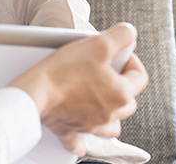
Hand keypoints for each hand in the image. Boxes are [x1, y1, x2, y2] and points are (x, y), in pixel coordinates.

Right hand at [9, 23, 148, 154]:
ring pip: (112, 125)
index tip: (119, 55)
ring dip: (110, 114)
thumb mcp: (97, 44)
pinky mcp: (72, 130)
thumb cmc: (63, 71)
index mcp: (121, 93)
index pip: (140, 76)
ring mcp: (91, 125)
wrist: (35, 91)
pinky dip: (82, 139)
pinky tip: (80, 133)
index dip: (131, 61)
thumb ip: (121, 36)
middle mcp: (110, 113)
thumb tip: (130, 33)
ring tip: (100, 100)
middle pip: (128, 101)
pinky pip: (81, 142)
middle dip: (122, 86)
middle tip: (107, 72)